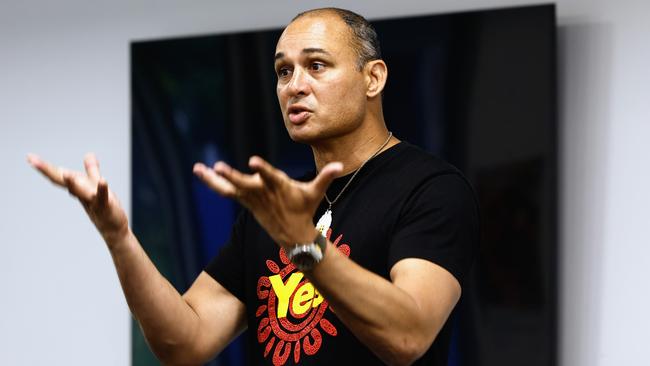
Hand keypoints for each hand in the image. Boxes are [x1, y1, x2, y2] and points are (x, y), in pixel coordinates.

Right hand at [27, 153, 129, 244]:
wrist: (113, 228)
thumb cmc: (102, 207)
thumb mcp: (95, 185)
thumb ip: (92, 170)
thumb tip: (88, 154)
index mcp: (77, 186)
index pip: (58, 175)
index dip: (44, 166)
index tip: (29, 157)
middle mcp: (80, 193)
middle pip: (62, 180)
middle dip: (47, 170)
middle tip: (31, 160)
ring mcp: (92, 200)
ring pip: (79, 190)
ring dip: (72, 182)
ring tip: (66, 174)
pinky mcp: (105, 205)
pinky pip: (103, 196)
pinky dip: (102, 188)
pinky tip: (103, 180)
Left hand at [193, 156, 342, 246]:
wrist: (293, 235)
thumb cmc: (305, 209)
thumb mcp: (316, 193)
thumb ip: (325, 177)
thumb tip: (340, 165)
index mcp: (280, 188)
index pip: (270, 177)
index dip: (262, 169)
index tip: (251, 161)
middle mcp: (263, 193)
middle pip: (245, 184)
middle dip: (232, 177)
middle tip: (218, 167)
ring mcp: (252, 199)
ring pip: (230, 188)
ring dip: (213, 179)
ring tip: (198, 168)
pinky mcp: (245, 201)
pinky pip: (225, 191)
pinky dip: (212, 182)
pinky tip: (199, 171)